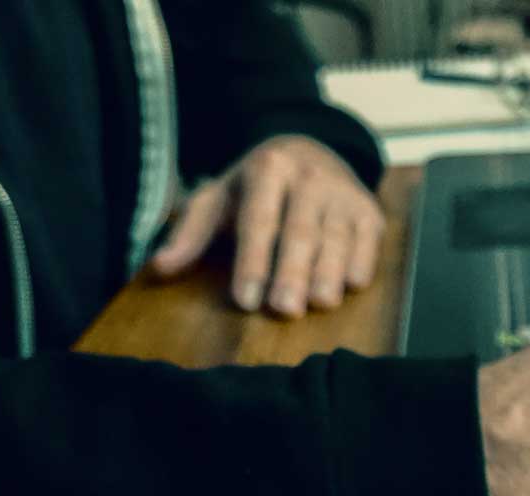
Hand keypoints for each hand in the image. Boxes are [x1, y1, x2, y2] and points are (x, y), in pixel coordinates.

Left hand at [149, 135, 384, 315]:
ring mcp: (342, 194)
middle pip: (299, 231)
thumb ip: (190, 235)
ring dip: (329, 273)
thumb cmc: (256, 189)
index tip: (247, 300)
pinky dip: (360, 263)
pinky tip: (350, 286)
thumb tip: (160, 267)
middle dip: (293, 271)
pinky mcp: (369, 211)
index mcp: (268, 169)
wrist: (311, 152)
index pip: (259, 220)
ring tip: (320, 304)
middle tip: (285, 309)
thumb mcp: (218, 200)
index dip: (253, 261)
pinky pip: (367, 241)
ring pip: (336, 238)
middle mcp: (308, 176)